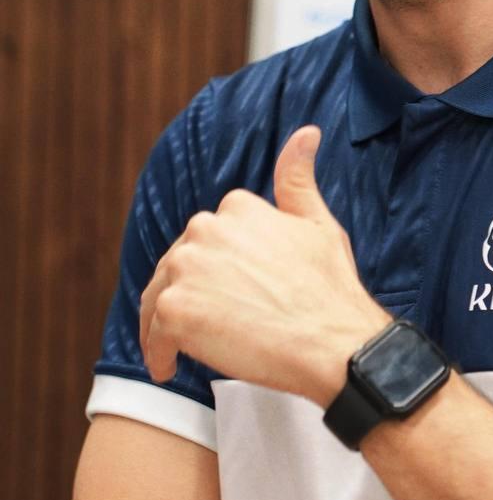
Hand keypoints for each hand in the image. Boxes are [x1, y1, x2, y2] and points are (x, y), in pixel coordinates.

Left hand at [140, 126, 388, 405]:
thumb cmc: (329, 288)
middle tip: (213, 324)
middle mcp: (205, 228)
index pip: (209, 239)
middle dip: (190, 292)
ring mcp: (187, 268)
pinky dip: (159, 353)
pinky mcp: (174, 310)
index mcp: (238, 206)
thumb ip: (298, 179)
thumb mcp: (318, 223)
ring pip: (160, 297)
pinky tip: (172, 367)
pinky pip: (153, 334)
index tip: (231, 292)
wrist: (333, 342)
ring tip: (185, 347)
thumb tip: (306, 132)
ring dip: (167, 323)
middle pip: (180, 265)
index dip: (218, 270)